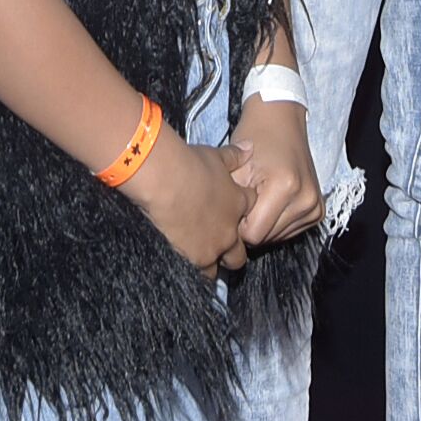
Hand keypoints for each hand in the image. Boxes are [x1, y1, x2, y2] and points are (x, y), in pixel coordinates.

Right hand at [123, 122, 251, 271]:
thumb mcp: (216, 156)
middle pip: (244, 246)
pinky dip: (202, 271)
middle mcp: (233, 227)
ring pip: (230, 262)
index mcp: (239, 201)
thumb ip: (234, 155)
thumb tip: (250, 147)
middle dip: (237, 246)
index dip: (245, 210)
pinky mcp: (200, 257)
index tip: (235, 210)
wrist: (168, 180)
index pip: (252, 209)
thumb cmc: (191, 163)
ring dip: (222, 260)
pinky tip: (194, 269)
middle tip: (223, 242)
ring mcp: (218, 244)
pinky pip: (207, 273)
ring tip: (209, 259)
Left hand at [226, 99, 323, 246]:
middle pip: (267, 238)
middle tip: (246, 197)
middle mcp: (306, 199)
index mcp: (285, 186)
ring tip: (259, 196)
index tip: (233, 204)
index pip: (254, 234)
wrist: (280, 118)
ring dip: (264, 223)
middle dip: (251, 223)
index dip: (238, 223)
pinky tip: (271, 201)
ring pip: (278, 237)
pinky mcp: (318, 210)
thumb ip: (232, 202)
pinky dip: (277, 221)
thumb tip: (228, 231)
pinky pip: (290, 231)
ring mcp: (314, 206)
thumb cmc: (255, 136)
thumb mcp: (236, 166)